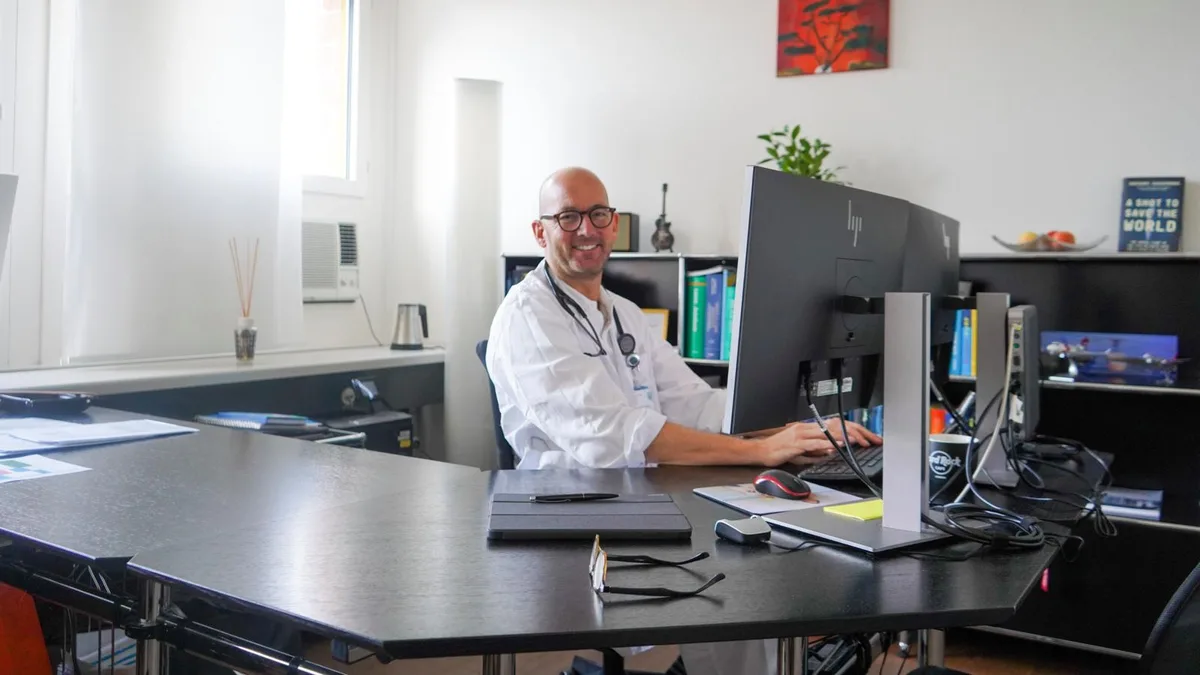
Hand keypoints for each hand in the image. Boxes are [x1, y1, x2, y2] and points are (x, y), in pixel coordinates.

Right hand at [755, 420, 881, 466]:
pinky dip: (826, 444)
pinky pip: (814, 443)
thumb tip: (830, 451)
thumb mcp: (802, 450)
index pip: (835, 426)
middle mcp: (806, 428)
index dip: (852, 430)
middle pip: (835, 426)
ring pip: (826, 433)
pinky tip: (836, 446)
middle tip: (868, 439)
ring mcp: (800, 434)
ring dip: (843, 437)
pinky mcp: (795, 443)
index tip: (866, 437)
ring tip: (857, 441)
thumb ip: (816, 450)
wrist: (761, 451)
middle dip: (854, 432)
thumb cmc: (779, 450)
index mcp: (808, 427)